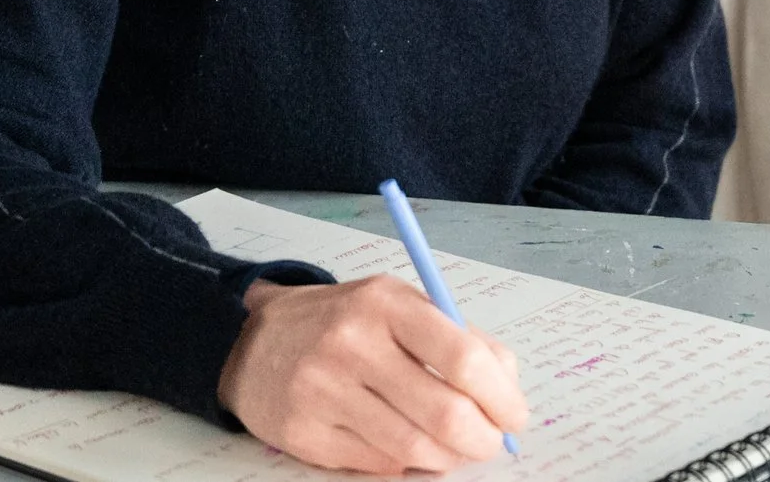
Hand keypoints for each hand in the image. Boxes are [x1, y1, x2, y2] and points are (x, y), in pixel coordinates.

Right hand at [219, 276, 527, 473]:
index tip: (515, 416)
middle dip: (484, 439)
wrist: (253, 343)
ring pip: (414, 450)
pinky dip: (407, 465)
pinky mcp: (304, 434)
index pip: (464, 357)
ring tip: (454, 448)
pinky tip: (409, 447)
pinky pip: (378, 466)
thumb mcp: (398, 307)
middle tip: (491, 442)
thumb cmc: (343, 324)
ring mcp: (323, 391)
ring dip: (449, 458)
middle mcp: (351, 343)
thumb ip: (458, 337)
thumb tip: (509, 386)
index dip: (502, 397)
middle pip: (445, 413)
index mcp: (385, 303)